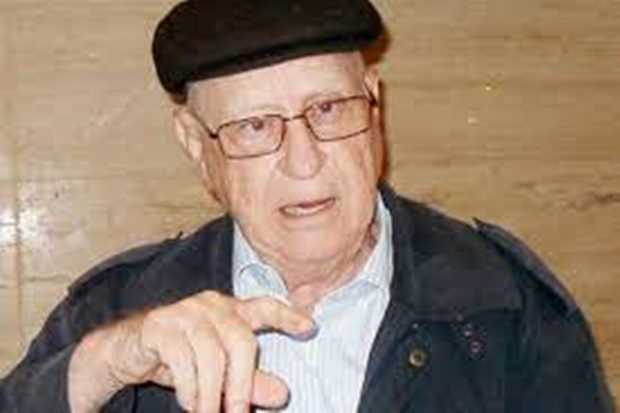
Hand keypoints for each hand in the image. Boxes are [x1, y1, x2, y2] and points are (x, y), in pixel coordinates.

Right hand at [68, 291, 315, 412]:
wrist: (124, 351)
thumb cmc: (177, 358)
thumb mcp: (217, 373)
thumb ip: (250, 381)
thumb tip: (282, 393)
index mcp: (229, 311)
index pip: (264, 307)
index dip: (288, 316)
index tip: (310, 328)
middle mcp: (211, 305)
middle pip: (241, 339)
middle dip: (243, 382)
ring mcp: (184, 312)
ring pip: (211, 354)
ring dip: (212, 392)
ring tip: (208, 412)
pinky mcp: (159, 325)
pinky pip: (182, 359)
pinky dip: (189, 388)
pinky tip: (189, 401)